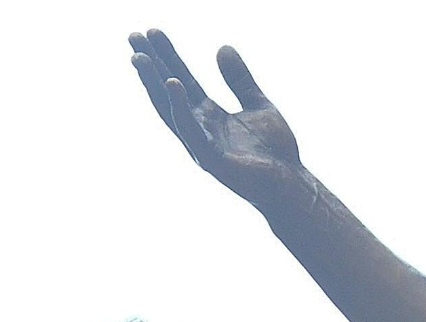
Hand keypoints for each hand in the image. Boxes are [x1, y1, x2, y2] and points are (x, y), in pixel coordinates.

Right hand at [128, 29, 304, 204]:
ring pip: (170, 110)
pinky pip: (191, 129)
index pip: (182, 80)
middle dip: (151, 65)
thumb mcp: (258, 105)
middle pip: (168, 91)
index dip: (167, 56)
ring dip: (154, 83)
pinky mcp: (210, 158)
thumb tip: (223, 47)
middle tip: (134, 36)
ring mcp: (201, 144)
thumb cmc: (276, 151)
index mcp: (209, 116)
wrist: (292, 184)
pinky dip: (180, 107)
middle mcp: (199, 128)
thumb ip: (240, 79)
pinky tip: (174, 83)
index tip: (151, 32)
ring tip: (140, 57)